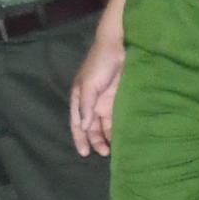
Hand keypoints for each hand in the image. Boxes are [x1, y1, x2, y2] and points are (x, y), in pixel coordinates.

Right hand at [69, 31, 125, 156]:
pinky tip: (121, 138)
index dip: (80, 138)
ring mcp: (105, 101)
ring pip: (104, 125)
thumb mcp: (89, 84)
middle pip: (91, 127)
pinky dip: (116, 128)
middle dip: (95, 141)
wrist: (119, 45)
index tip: (84, 153)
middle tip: (103, 153)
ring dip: (106, 137)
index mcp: (79, 98)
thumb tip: (84, 126)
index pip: (77, 123)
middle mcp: (91, 103)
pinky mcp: (118, 100)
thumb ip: (86, 106)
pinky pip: (116, 118)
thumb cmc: (100, 63)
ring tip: (112, 149)